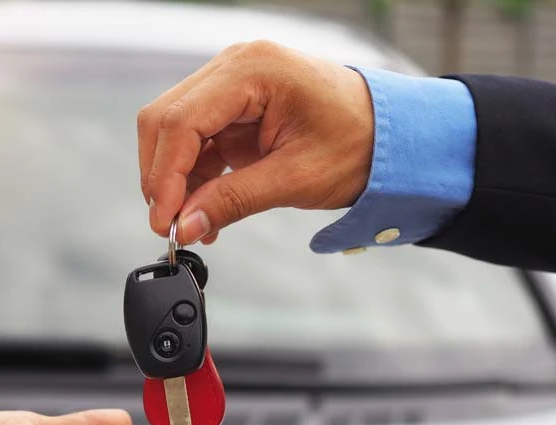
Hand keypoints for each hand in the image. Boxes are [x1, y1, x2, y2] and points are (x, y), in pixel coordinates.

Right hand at [138, 40, 373, 244]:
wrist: (393, 135)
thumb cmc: (360, 144)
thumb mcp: (296, 179)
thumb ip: (234, 200)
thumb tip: (185, 227)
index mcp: (253, 70)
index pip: (181, 122)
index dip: (164, 177)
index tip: (164, 223)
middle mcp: (235, 66)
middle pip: (166, 121)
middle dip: (162, 177)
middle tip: (172, 226)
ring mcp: (233, 82)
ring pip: (175, 132)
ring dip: (177, 180)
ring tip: (195, 224)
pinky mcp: (236, 105)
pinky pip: (198, 140)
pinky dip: (196, 176)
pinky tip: (207, 210)